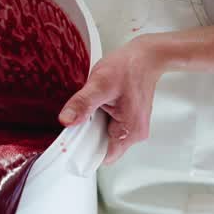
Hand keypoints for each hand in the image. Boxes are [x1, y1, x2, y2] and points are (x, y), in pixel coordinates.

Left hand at [58, 35, 166, 163]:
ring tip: (95, 106)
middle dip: (88, 135)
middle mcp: (134, 133)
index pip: (103, 156)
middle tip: (83, 115)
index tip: (72, 141)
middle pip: (102, 147)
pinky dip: (100, 118)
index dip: (85, 152)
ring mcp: (133, 127)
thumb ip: (83, 104)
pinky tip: (101, 104)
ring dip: (94, 125)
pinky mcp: (129, 120)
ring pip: (105, 136)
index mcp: (130, 131)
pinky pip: (109, 127)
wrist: (147, 56)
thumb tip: (67, 120)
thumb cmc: (130, 67)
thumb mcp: (101, 84)